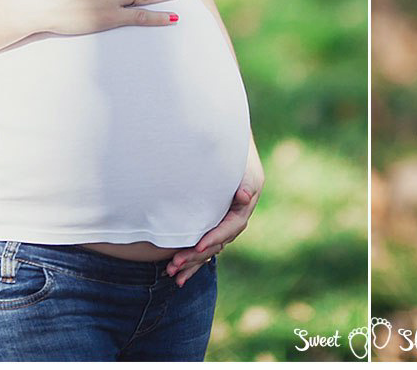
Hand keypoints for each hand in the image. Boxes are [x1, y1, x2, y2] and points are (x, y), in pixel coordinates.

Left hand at [166, 141, 264, 286]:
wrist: (224, 143)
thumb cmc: (232, 153)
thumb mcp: (241, 164)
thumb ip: (244, 180)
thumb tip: (244, 196)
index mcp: (245, 205)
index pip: (231, 227)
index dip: (215, 237)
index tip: (198, 246)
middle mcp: (235, 217)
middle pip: (217, 243)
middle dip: (196, 256)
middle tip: (174, 265)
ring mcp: (224, 222)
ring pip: (210, 248)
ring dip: (192, 262)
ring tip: (172, 274)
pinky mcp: (211, 223)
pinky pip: (204, 245)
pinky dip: (192, 259)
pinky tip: (179, 273)